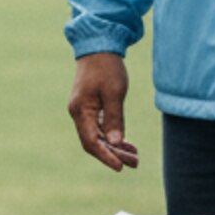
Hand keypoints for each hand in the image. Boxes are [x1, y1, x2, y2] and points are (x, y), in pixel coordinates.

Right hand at [68, 52, 138, 170]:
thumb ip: (114, 119)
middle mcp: (79, 113)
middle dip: (114, 154)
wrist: (98, 47)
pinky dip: (113, 136)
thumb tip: (115, 142)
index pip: (92, 142)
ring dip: (115, 147)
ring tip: (135, 156)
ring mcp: (83, 110)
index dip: (106, 156)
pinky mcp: (90, 107)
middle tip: (135, 163)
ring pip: (98, 136)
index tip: (122, 167)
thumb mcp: (114, 93)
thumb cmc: (106, 68)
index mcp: (81, 111)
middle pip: (94, 142)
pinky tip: (127, 143)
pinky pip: (100, 127)